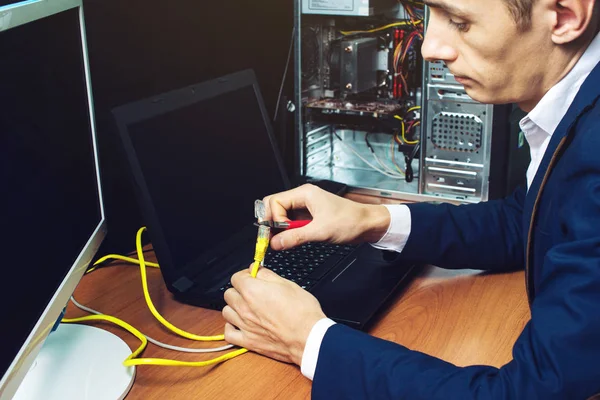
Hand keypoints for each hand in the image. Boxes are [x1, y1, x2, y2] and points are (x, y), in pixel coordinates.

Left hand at [222, 266, 325, 364]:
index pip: (236, 277)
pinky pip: (228, 333)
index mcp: (253, 291)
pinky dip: (231, 327)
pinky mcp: (248, 341)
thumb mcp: (288, 284)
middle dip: (239, 290)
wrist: (309, 338)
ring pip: (227, 311)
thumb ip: (267, 275)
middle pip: (229, 293)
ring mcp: (244, 325)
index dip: (245, 275)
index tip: (253, 277)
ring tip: (247, 308)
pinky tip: (240, 324)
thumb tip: (257, 270)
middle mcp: (244, 308)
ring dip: (234, 307)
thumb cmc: (303, 312)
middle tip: (252, 292)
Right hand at [263, 183, 389, 249]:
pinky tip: (291, 239)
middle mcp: (302, 198)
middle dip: (271, 221)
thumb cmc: (350, 221)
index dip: (273, 218)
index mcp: (304, 194)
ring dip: (279, 227)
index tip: (277, 233)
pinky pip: (290, 221)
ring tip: (283, 240)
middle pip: (274, 205)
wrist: (367, 224)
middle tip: (273, 237)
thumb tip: (275, 243)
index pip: (275, 201)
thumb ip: (295, 237)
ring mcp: (305, 207)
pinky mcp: (308, 217)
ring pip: (281, 214)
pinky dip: (287, 231)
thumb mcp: (321, 231)